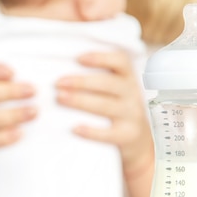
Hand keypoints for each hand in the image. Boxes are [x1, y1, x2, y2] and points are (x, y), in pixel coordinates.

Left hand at [55, 51, 153, 178]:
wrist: (138, 138)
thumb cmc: (117, 106)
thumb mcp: (115, 88)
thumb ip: (98, 77)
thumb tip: (63, 68)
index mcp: (128, 77)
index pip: (120, 61)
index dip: (100, 58)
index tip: (78, 58)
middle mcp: (132, 93)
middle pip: (107, 83)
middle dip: (81, 82)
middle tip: (58, 83)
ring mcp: (131, 115)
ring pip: (105, 106)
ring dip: (80, 101)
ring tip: (60, 97)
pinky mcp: (128, 135)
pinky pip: (109, 133)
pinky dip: (92, 132)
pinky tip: (75, 128)